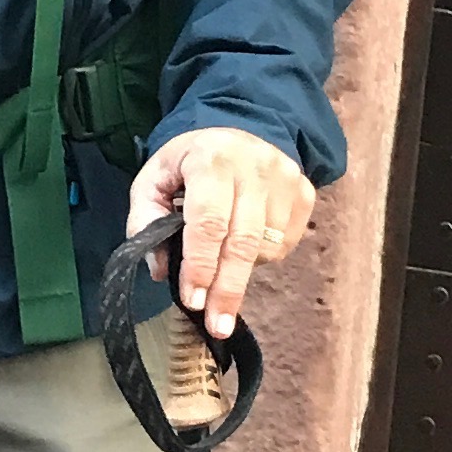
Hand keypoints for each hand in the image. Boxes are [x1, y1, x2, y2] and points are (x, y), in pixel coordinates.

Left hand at [125, 127, 315, 339]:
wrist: (241, 126)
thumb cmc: (190, 162)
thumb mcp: (154, 179)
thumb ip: (146, 221)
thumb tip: (160, 269)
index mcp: (210, 158)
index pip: (208, 221)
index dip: (201, 265)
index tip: (193, 301)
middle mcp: (254, 165)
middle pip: (243, 241)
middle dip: (227, 289)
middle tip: (217, 325)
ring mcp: (286, 178)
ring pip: (266, 246)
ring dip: (241, 272)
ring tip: (222, 275)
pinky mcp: (305, 192)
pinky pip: (285, 242)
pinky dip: (263, 257)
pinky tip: (244, 248)